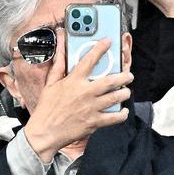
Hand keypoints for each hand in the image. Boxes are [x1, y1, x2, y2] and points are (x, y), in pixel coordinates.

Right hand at [23, 33, 131, 159]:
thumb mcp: (50, 85)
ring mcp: (91, 108)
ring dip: (124, 93)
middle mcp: (85, 93)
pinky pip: (114, 118)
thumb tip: (60, 50)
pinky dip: (121, 114)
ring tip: (126, 91)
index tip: (108, 42)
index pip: (89, 60)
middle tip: (128, 75)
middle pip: (111, 81)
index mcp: (73, 81)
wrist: (44, 132)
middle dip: (124, 76)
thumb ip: (58, 66)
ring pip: (115, 98)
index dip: (100, 48)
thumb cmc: (46, 109)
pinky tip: (123, 111)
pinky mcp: (94, 122)